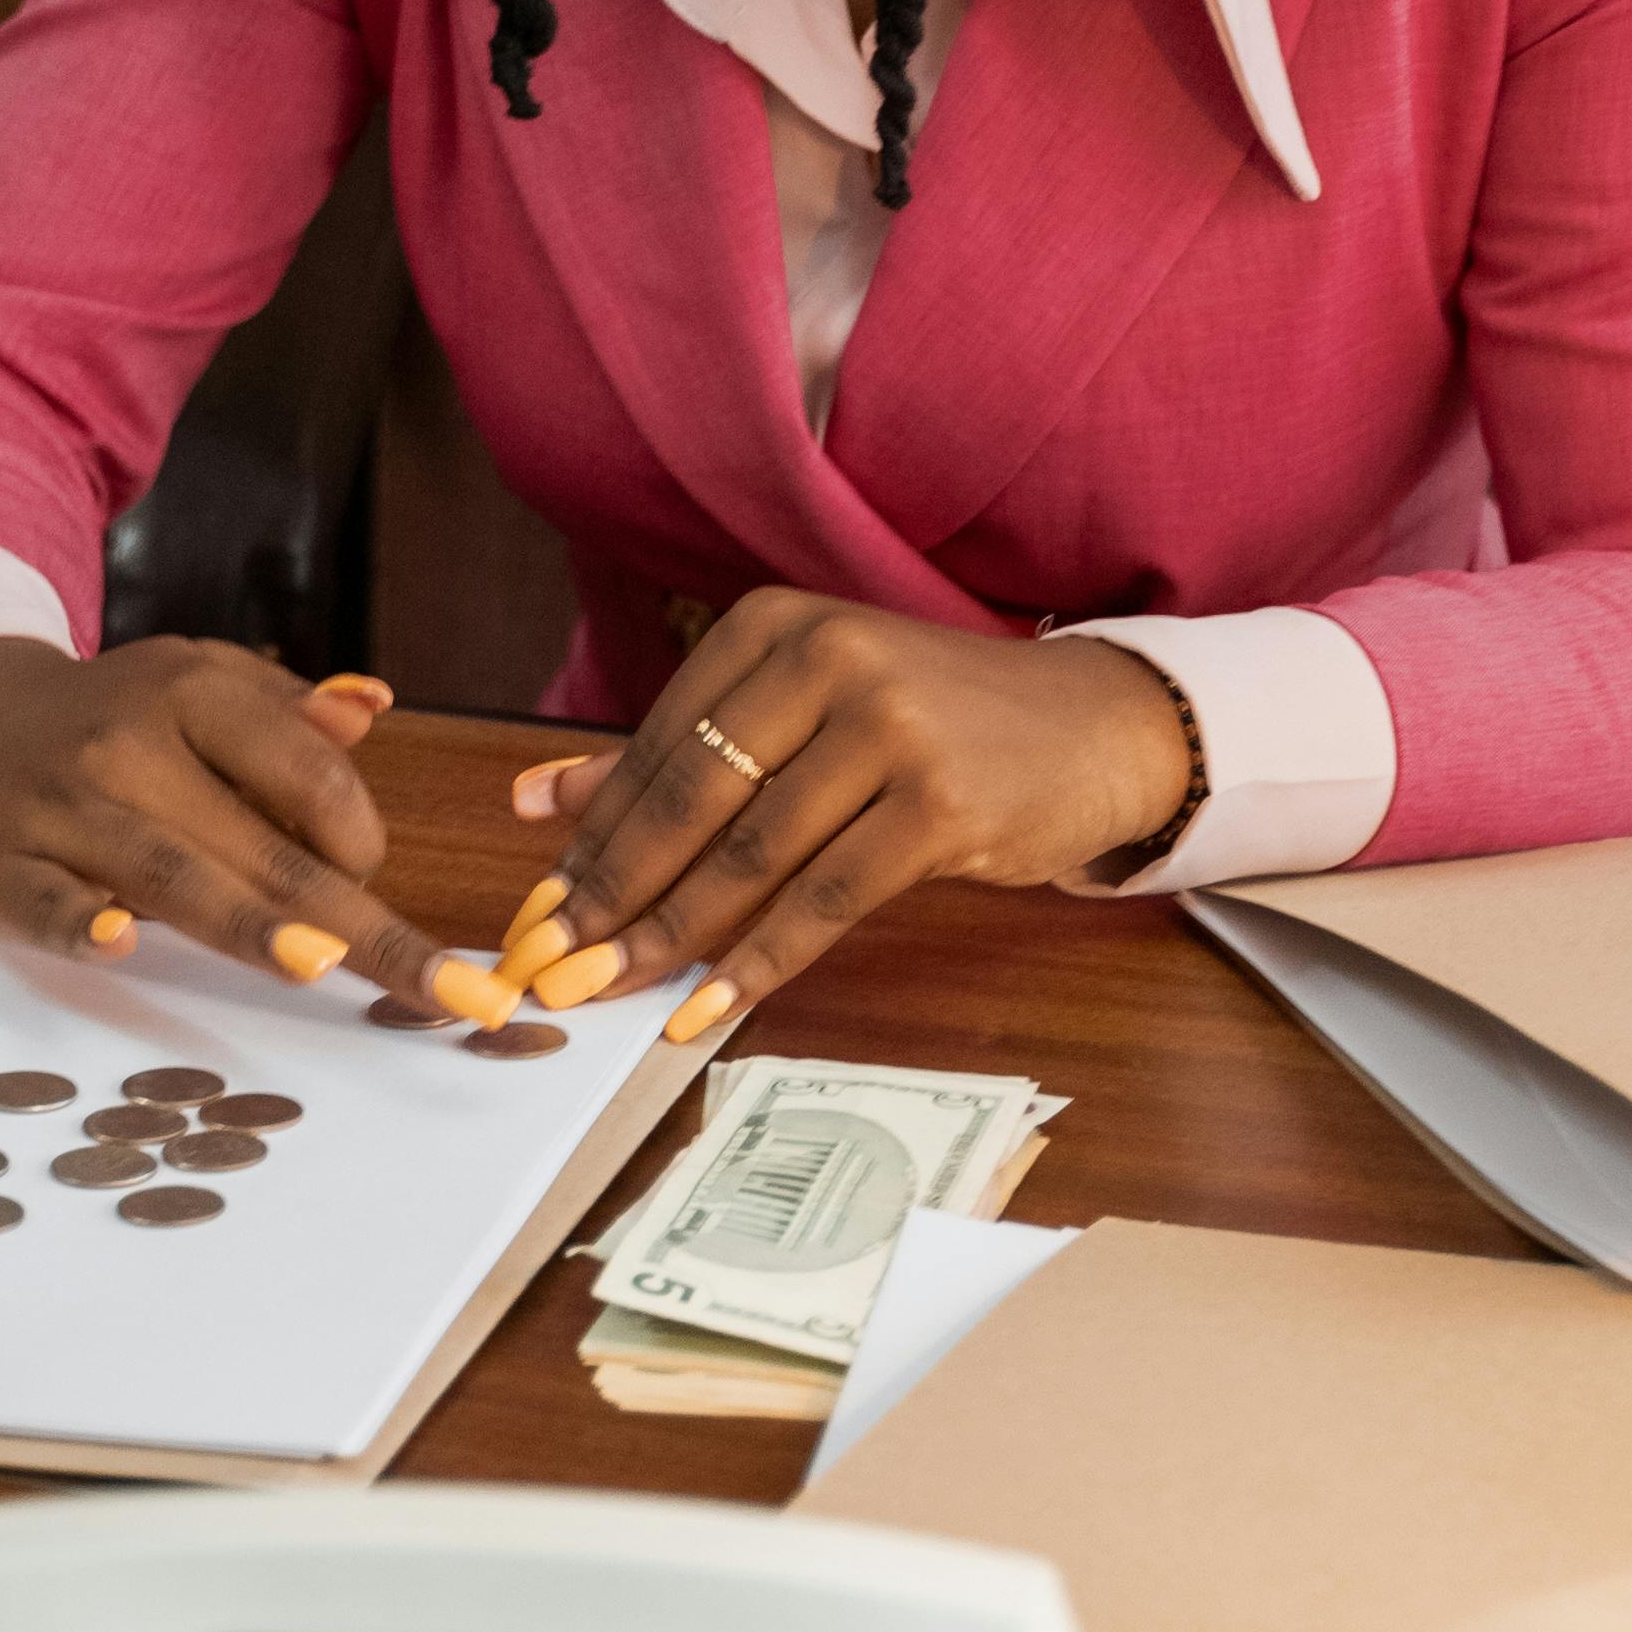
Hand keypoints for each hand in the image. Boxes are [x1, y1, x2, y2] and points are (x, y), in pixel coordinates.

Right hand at [0, 637, 509, 1019]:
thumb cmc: (109, 717)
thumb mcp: (194, 681)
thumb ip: (283, 710)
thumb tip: (371, 709)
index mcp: (193, 696)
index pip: (308, 775)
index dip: (361, 838)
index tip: (368, 881)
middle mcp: (130, 746)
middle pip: (259, 845)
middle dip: (353, 922)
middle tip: (442, 990)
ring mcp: (61, 807)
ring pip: (168, 872)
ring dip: (247, 921)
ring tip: (319, 963)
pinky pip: (45, 900)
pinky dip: (79, 920)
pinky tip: (118, 941)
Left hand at [482, 597, 1193, 1037]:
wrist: (1094, 729)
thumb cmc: (936, 721)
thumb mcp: (802, 710)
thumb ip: (674, 751)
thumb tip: (536, 802)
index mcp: (778, 626)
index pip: (662, 743)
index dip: (594, 833)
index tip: (543, 905)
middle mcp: (829, 658)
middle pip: (694, 796)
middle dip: (613, 891)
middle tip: (553, 963)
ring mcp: (890, 727)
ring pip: (753, 853)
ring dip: (672, 935)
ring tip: (610, 991)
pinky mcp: (941, 802)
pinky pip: (826, 898)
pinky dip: (761, 960)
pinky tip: (709, 1005)